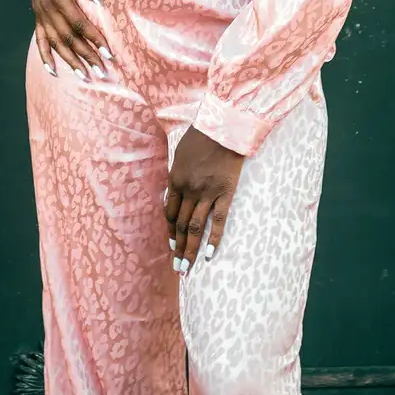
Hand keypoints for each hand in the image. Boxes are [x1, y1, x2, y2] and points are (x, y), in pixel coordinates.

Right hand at [24, 0, 112, 79]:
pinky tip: (53, 71)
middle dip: (86, 56)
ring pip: (56, 42)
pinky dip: (45, 56)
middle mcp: (47, 8)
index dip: (94, 39)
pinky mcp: (37, 14)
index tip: (108, 52)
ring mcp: (41, 13)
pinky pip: (40, 39)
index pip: (79, 23)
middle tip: (102, 72)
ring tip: (85, 76)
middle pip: (69, 37)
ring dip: (70, 61)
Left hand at [166, 126, 243, 274]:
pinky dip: (213, 239)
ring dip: (190, 250)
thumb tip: (173, 194)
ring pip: (195, 228)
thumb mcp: (180, 154)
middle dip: (177, 248)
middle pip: (180, 225)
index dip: (170, 231)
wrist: (224, 126)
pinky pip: (218, 221)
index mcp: (176, 179)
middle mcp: (188, 190)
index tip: (171, 245)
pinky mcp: (225, 193)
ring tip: (187, 268)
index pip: (169, 213)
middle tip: (177, 268)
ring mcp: (207, 193)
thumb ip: (177, 176)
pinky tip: (208, 255)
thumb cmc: (201, 136)